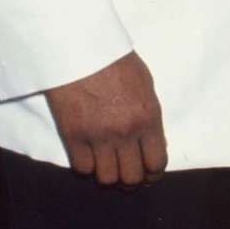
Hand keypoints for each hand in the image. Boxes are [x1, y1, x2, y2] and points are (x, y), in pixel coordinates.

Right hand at [45, 51, 166, 186]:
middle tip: (128, 176)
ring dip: (109, 176)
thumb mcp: (145, 84)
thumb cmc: (114, 60)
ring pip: (107, 178)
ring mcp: (98, 136)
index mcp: (148, 117)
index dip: (154, 174)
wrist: (78, 47)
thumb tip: (150, 142)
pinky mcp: (73, 135)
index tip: (149, 175)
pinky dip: (87, 167)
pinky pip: (82, 168)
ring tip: (108, 168)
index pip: (157, 162)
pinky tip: (89, 157)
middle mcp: (125, 132)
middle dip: (133, 181)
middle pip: (132, 177)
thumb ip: (149, 116)